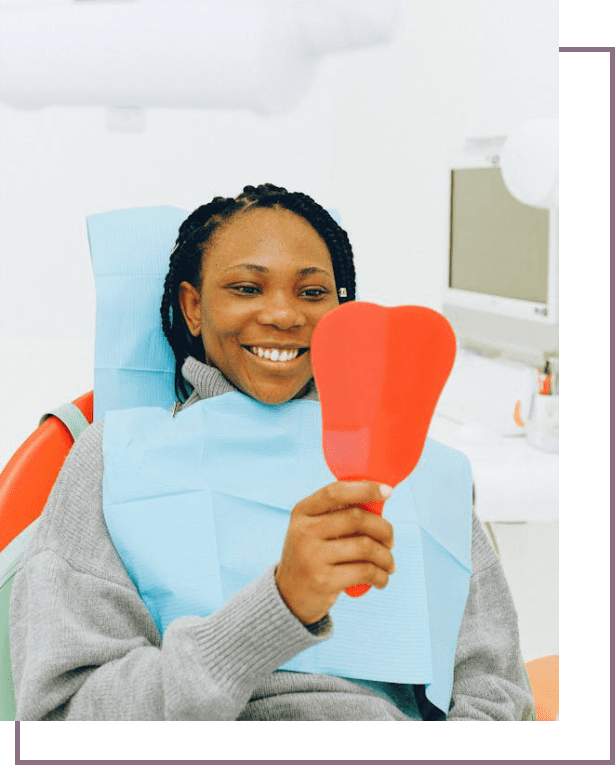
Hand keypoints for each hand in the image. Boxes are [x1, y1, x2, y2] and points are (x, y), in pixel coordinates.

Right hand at [275, 481, 394, 624]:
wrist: (289, 596)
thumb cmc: (312, 555)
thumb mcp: (313, 529)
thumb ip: (337, 514)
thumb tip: (379, 502)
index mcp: (302, 511)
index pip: (335, 492)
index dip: (365, 489)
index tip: (388, 492)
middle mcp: (304, 531)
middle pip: (356, 518)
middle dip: (383, 529)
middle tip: (390, 541)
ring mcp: (312, 556)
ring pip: (365, 547)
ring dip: (385, 556)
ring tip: (389, 563)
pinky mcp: (323, 580)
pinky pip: (364, 571)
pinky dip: (380, 575)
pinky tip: (382, 578)